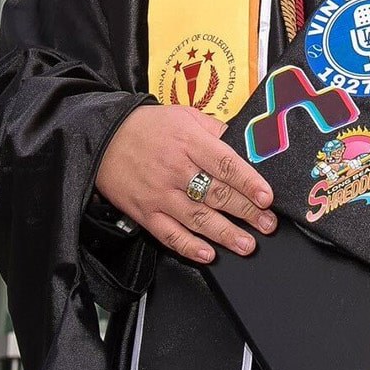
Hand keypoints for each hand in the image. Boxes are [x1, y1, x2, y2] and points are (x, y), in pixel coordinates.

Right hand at [94, 105, 276, 262]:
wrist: (102, 138)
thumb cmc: (145, 126)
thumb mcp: (182, 115)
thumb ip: (212, 128)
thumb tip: (238, 139)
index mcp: (189, 142)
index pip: (226, 164)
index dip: (249, 182)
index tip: (266, 197)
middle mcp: (176, 169)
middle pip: (217, 194)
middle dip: (247, 213)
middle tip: (268, 224)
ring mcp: (160, 194)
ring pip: (198, 219)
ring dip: (226, 234)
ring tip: (248, 244)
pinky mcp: (145, 213)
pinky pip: (170, 234)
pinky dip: (189, 247)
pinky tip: (208, 254)